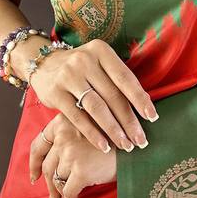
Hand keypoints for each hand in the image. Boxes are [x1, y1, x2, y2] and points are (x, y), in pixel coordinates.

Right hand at [28, 38, 158, 151]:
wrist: (44, 63)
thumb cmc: (82, 68)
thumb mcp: (99, 63)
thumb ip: (117, 79)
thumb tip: (144, 106)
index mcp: (101, 51)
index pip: (125, 77)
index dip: (139, 99)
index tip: (152, 117)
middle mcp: (85, 60)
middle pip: (113, 95)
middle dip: (129, 121)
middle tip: (141, 140)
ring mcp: (68, 76)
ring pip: (97, 108)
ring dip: (114, 130)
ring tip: (126, 145)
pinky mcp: (55, 93)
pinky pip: (78, 118)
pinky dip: (93, 134)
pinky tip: (104, 146)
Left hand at [30, 112, 116, 197]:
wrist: (137, 141)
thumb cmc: (118, 132)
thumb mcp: (91, 122)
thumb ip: (73, 131)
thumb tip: (58, 156)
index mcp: (64, 120)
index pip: (39, 144)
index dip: (34, 162)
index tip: (35, 175)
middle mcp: (64, 135)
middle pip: (47, 165)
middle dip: (48, 182)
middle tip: (52, 194)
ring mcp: (71, 153)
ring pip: (57, 179)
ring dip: (59, 191)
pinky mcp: (81, 171)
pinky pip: (68, 191)